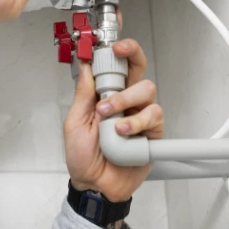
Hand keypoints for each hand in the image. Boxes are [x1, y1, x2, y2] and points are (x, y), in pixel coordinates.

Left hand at [63, 39, 163, 201]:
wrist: (94, 185)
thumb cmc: (83, 157)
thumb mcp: (74, 122)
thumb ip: (82, 94)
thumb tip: (85, 67)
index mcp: (105, 96)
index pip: (116, 66)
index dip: (119, 50)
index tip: (112, 43)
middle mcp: (126, 102)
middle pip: (139, 68)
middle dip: (132, 56)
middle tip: (118, 55)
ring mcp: (140, 115)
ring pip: (147, 90)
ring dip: (125, 100)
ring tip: (110, 119)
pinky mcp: (153, 133)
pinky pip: (153, 116)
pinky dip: (136, 122)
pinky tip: (123, 133)